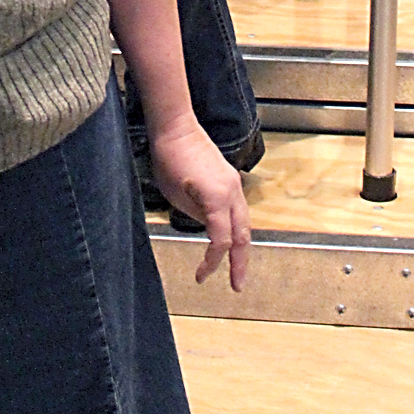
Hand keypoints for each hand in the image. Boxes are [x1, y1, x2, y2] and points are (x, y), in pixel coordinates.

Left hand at [149, 119, 250, 289]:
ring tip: (236, 267)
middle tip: (237, 285)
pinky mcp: (229, 178)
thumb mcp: (176, 195)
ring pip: (244, 222)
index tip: (200, 276)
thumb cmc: (169, 159)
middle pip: (243, 235)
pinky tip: (228, 238)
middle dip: (240, 263)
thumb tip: (209, 230)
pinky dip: (235, 227)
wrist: (176, 127)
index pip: (222, 242)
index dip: (212, 263)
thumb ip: (197, 216)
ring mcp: (234, 184)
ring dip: (241, 246)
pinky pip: (238, 209)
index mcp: (218, 198)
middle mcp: (232, 192)